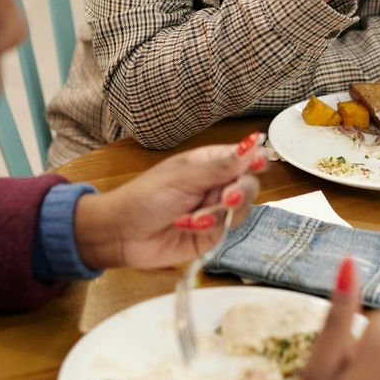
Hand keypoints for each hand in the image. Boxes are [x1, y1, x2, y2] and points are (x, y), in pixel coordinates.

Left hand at [73, 137, 263, 270]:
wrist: (122, 233)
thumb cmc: (145, 196)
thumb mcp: (183, 177)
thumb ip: (221, 166)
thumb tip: (254, 144)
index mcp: (208, 163)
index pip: (242, 157)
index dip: (254, 159)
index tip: (258, 163)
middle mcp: (215, 185)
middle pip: (248, 185)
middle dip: (240, 192)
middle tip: (227, 198)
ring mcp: (215, 211)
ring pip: (241, 210)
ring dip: (219, 213)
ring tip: (195, 218)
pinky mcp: (211, 236)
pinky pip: (227, 231)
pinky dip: (210, 228)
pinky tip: (188, 226)